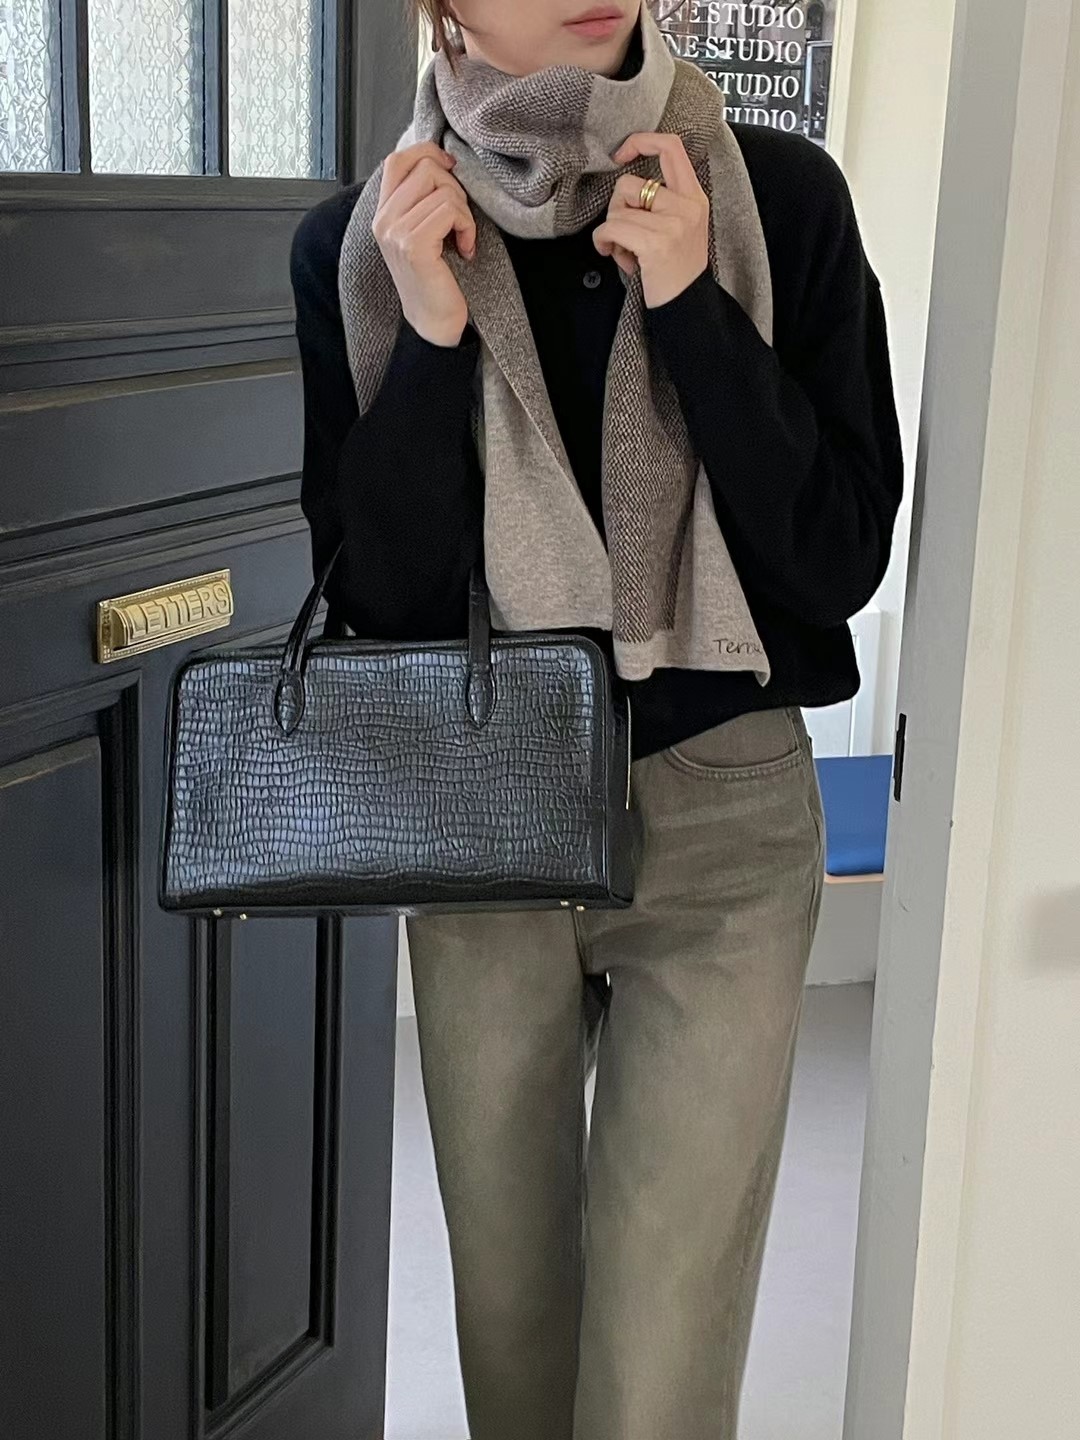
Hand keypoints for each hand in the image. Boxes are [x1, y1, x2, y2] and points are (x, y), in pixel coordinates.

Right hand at [372, 142, 476, 346]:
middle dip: (454, 188)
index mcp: (383, 213)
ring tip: (461, 237)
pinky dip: (467, 227)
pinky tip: (465, 249)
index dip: (428, 154)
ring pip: (442, 187)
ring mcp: (395, 232)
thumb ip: (423, 199)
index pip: (397, 159)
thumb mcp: (424, 230)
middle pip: (426, 167)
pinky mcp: (413, 245)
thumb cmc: (437, 278)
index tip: (451, 171)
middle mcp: (383, 220)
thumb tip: (444, 160)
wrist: (435, 323)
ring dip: (463, 211)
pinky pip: (450, 210)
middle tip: (459, 220)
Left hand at [593, 133, 709, 308]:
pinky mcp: (656, 243)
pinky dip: (603, 241)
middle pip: (630, 183)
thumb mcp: (677, 227)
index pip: (671, 147)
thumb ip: (658, 202)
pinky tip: (611, 253)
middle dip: (616, 208)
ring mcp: (673, 224)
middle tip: (622, 231)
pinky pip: (612, 229)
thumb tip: (622, 190)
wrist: (687, 306)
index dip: (641, 141)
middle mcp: (687, 206)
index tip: (621, 154)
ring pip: (618, 210)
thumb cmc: (674, 270)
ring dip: (610, 231)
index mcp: (694, 197)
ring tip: (623, 249)